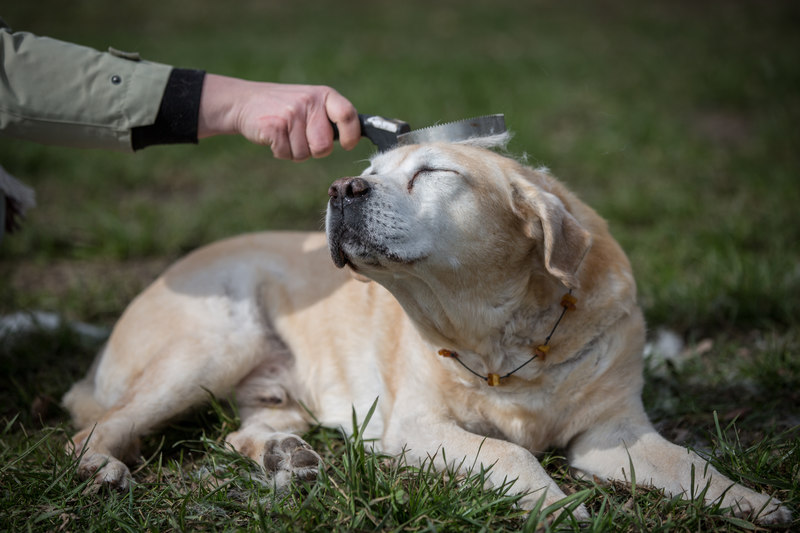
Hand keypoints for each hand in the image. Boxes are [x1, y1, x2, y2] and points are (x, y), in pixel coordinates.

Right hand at [197, 74, 359, 160]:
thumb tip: (355, 137)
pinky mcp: (275, 126)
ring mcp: (292, 113)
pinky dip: (280, 151)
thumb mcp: (311, 103)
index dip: (351, 134)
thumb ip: (331, 118)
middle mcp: (310, 101)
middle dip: (314, 149)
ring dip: (294, 151)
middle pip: (324, 146)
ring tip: (285, 133)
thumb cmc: (285, 108)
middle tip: (301, 137)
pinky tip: (274, 137)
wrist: (245, 101)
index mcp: (324, 95)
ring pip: (304, 154)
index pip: (348, 115)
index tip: (348, 144)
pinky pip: (287, 154)